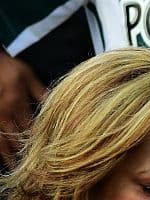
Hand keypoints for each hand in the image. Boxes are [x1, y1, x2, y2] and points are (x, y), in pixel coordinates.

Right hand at [0, 51, 45, 166]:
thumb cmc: (10, 69)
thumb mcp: (28, 76)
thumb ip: (41, 91)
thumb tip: (56, 102)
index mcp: (18, 103)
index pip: (31, 126)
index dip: (39, 140)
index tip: (47, 152)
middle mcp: (5, 114)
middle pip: (16, 137)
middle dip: (25, 152)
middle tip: (34, 167)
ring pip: (1, 141)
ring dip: (9, 156)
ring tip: (16, 168)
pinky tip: (2, 155)